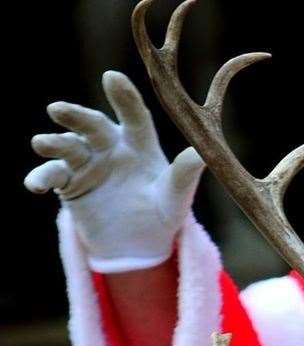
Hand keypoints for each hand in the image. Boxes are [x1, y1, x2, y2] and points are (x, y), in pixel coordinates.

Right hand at [25, 71, 204, 271]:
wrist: (138, 244)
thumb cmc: (161, 213)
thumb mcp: (175, 198)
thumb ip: (184, 175)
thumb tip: (203, 155)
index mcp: (139, 143)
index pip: (134, 117)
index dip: (124, 98)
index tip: (112, 78)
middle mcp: (109, 145)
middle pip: (91, 125)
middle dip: (75, 116)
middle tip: (58, 110)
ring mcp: (86, 162)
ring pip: (66, 146)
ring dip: (53, 143)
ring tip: (42, 144)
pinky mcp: (68, 182)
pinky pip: (52, 175)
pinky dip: (42, 177)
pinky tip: (35, 185)